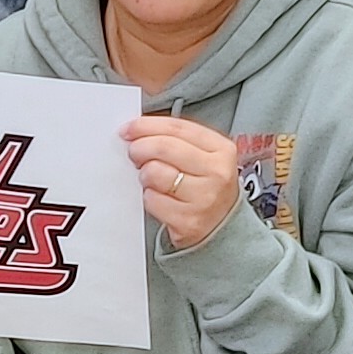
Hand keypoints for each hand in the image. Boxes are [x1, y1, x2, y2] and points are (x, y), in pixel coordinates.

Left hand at [124, 112, 241, 247]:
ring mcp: (204, 198)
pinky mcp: (188, 221)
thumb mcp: (204, 157)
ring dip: (145, 175)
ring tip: (153, 180)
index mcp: (221, 150)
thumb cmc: (207, 188)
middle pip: (164, 147)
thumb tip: (139, 130)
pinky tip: (159, 198)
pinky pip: (151, 199)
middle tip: (134, 153)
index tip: (129, 128)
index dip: (147, 125)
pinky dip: (149, 198)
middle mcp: (217, 173)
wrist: (223, 228)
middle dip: (140, 147)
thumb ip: (176, 140)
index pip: (178, 127)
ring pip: (154, 172)